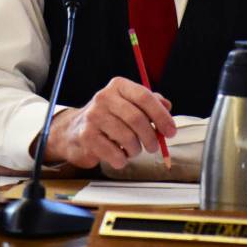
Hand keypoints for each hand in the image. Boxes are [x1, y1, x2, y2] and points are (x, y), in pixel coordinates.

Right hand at [43, 77, 175, 168]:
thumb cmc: (109, 118)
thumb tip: (167, 107)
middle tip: (154, 147)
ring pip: (128, 138)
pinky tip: (119, 156)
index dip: (161, 116)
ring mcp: (93, 116)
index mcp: (118, 86)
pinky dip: (122, 160)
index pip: (144, 97)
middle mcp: (104, 97)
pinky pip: (115, 154)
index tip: (171, 131)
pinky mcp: (86, 136)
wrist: (75, 131)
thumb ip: (150, 103)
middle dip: (151, 137)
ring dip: (136, 150)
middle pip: (137, 119)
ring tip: (133, 150)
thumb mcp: (129, 104)